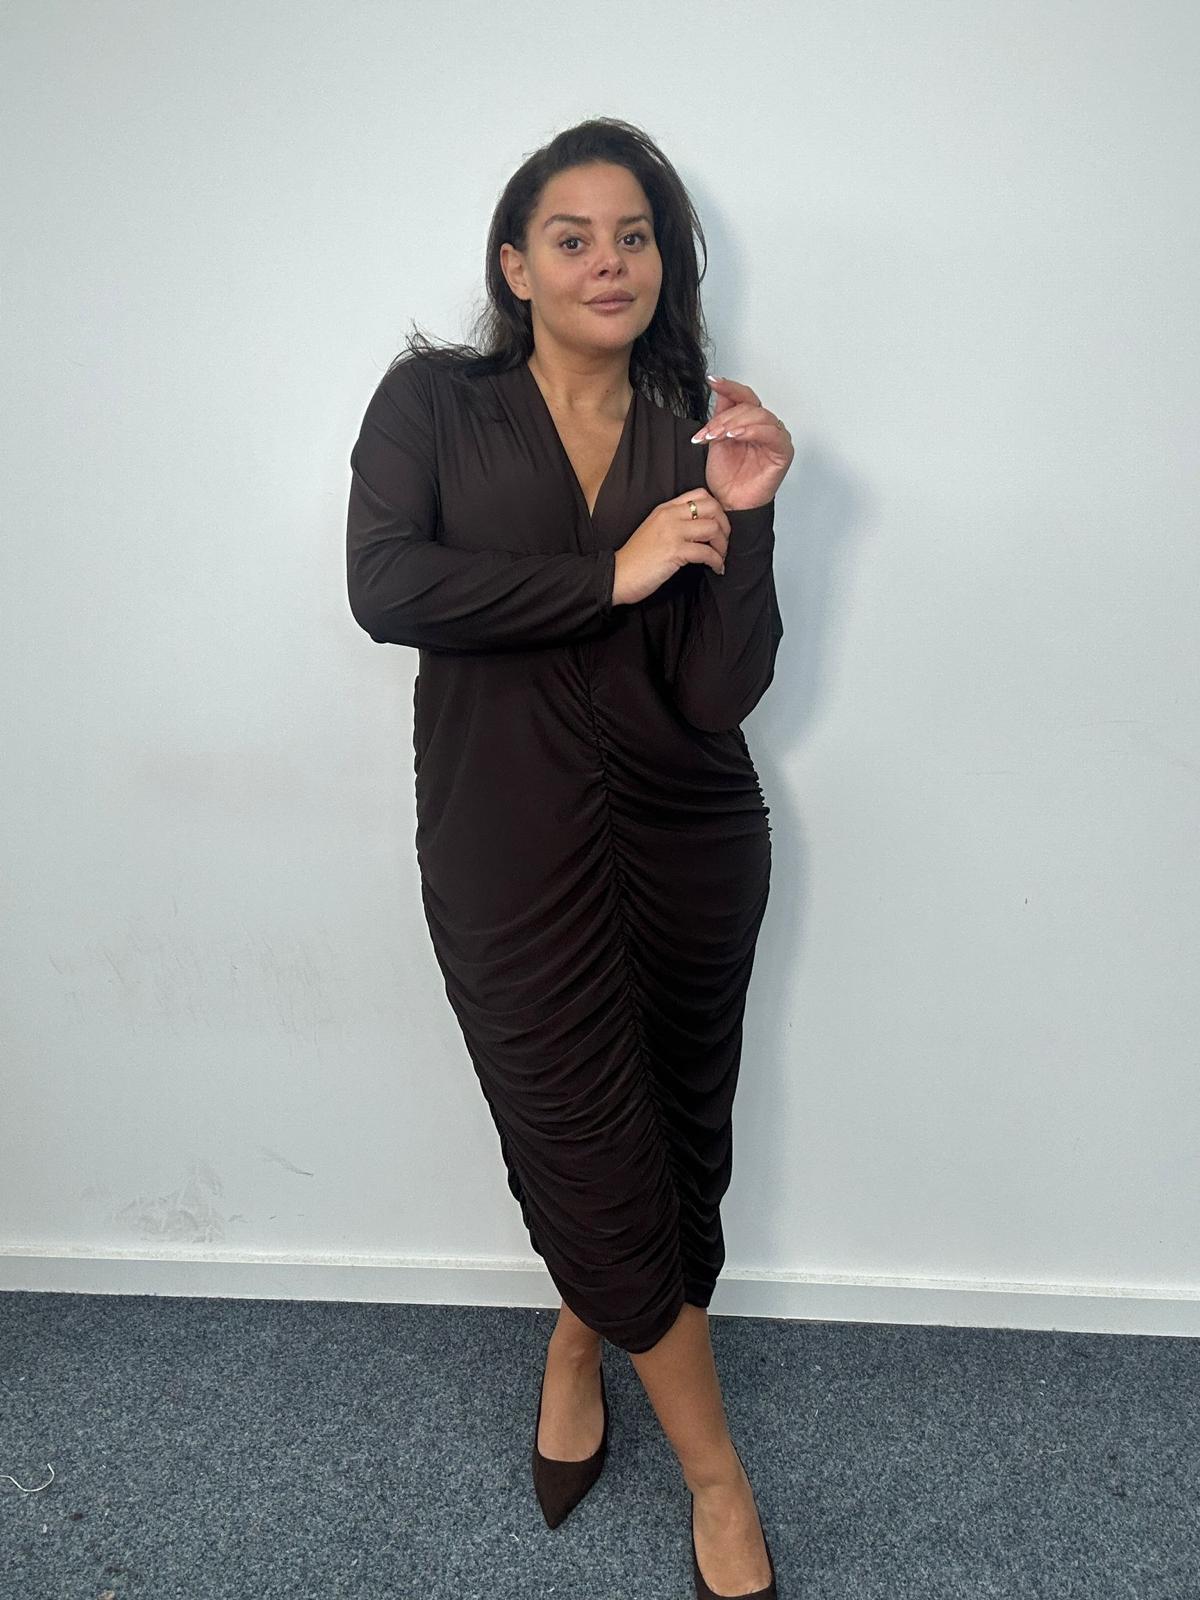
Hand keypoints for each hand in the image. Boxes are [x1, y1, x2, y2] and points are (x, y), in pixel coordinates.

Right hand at [613, 489, 729, 604]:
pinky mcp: (674, 551)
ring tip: (720, 557)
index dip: (716, 510)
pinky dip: (717, 562)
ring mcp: (672, 532)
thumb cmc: (636, 558)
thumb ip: (674, 523)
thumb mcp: (654, 530)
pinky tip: (716, 568)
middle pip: (712, 508)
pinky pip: (707, 553)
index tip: (718, 527)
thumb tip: (700, 529)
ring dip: (722, 546)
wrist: (617, 575)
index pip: (700, 494)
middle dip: (725, 526)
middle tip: (723, 543)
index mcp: (665, 509)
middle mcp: (670, 516)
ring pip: (713, 529)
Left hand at [691, 376, 793, 510]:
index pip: (744, 396)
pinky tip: (736, 436)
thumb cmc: (725, 476)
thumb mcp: (716, 438)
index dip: (729, 386)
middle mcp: (765, 427)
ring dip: (735, 423)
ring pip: (759, 416)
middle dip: (725, 417)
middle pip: (749, 407)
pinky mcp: (783, 452)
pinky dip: (753, 431)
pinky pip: (772, 433)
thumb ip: (721, 413)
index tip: (712, 380)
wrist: (728, 502)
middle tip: (709, 432)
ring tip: (718, 436)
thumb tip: (718, 387)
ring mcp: (775, 438)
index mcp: (750, 422)